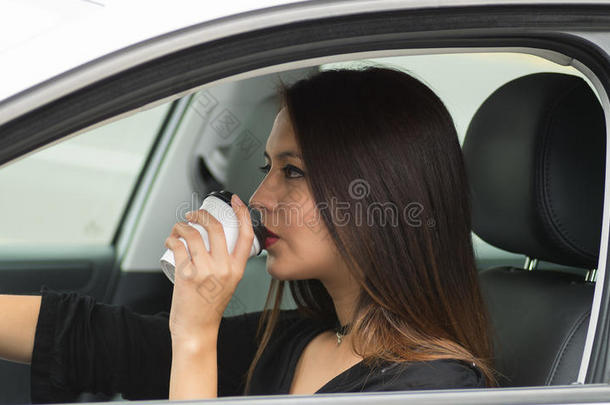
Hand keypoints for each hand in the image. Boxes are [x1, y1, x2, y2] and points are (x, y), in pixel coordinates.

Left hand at [165, 194, 253, 344]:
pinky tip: (170, 240)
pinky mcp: (187, 275)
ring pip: (193, 234)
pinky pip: (178, 247)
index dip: (242, 213)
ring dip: (182, 225)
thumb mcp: (228, 283)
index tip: (235, 202)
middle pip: (216, 228)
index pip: (246, 234)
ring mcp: (205, 271)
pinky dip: (172, 238)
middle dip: (202, 214)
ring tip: (178, 228)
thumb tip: (215, 241)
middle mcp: (224, 269)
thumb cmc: (210, 307)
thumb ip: (227, 264)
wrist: (197, 329)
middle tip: (194, 215)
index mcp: (238, 269)